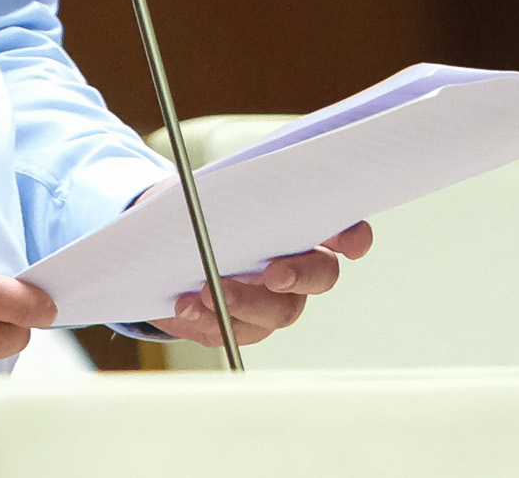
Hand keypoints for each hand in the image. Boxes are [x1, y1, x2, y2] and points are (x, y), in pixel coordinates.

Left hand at [146, 186, 373, 347]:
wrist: (165, 246)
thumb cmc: (199, 209)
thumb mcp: (214, 189)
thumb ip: (234, 187)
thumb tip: (232, 186)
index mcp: (299, 226)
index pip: (340, 229)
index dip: (353, 237)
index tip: (351, 244)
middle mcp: (298, 266)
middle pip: (321, 276)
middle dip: (300, 275)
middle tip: (274, 274)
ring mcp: (274, 300)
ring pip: (278, 311)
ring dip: (243, 302)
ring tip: (205, 292)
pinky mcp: (243, 325)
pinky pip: (235, 331)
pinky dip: (208, 319)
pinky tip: (185, 307)